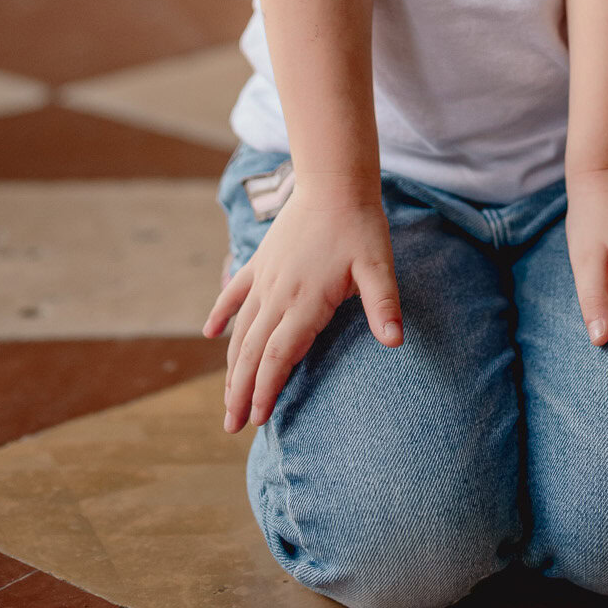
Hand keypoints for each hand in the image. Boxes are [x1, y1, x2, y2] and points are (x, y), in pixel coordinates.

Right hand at [203, 186, 401, 431]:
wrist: (334, 181)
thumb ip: (384, 305)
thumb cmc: (360, 225)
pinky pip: (235, 292)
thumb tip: (397, 342)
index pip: (277, 357)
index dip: (265, 390)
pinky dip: (221, 312)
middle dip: (239, 391)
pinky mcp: (261, 261)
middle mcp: (278, 294)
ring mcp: (265, 277)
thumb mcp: (379, 265)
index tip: (257, 420)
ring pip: (240, 329)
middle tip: (231, 426)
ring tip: (226, 397)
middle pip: (251, 352)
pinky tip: (210, 332)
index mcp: (305, 301)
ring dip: (231, 365)